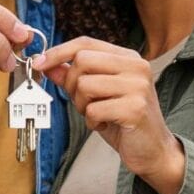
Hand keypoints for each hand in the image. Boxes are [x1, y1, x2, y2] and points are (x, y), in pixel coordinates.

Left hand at [35, 37, 184, 193]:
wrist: (154, 150)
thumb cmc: (124, 121)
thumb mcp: (96, 95)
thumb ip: (74, 77)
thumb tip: (48, 65)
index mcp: (128, 58)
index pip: (86, 43)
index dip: (59, 52)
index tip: (39, 63)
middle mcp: (136, 66)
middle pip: (82, 62)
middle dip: (72, 86)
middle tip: (85, 103)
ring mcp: (138, 86)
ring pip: (84, 85)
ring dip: (83, 106)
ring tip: (99, 115)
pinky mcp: (135, 108)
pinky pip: (93, 110)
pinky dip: (93, 122)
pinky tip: (106, 125)